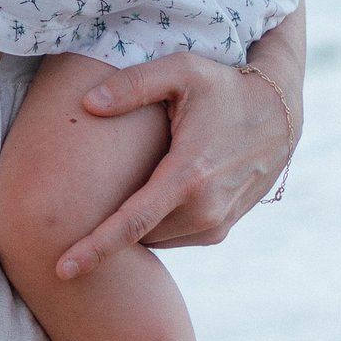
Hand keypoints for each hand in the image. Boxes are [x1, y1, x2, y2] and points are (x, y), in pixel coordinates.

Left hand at [56, 52, 294, 269]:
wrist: (278, 114)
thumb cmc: (224, 87)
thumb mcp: (182, 71)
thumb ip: (133, 84)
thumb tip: (88, 103)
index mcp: (188, 176)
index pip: (131, 223)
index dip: (94, 248)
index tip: (62, 270)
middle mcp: (204, 209)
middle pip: (136, 232)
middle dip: (106, 224)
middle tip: (83, 195)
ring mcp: (215, 223)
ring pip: (153, 237)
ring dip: (134, 222)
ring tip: (125, 184)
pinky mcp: (220, 229)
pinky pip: (173, 236)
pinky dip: (156, 221)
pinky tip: (153, 191)